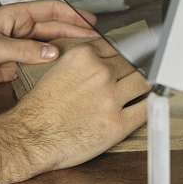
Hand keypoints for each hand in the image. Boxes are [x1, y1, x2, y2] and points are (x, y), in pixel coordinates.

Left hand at [0, 0, 100, 91]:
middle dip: (76, 36)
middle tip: (98, 45)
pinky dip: (52, 70)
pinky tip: (63, 75)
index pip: (51, 10)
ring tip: (87, 60)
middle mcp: (18, 31)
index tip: (92, 23)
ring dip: (66, 54)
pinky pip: (38, 66)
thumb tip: (51, 52)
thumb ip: (23, 50)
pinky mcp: (13, 67)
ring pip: (49, 49)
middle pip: (55, 30)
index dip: (73, 15)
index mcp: (14, 16)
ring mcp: (17, 49)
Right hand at [5, 37, 148, 174]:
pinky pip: (146, 109)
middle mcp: (100, 73)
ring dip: (143, 85)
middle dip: (130, 70)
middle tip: (129, 77)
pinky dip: (151, 105)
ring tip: (142, 89)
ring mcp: (111, 98)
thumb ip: (81, 62)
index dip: (120, 54)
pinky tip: (151, 103)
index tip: (125, 58)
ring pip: (143, 82)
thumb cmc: (39, 109)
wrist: (30, 137)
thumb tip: (101, 60)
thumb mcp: (57, 70)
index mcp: (83, 57)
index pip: (115, 46)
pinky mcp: (118, 123)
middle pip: (131, 63)